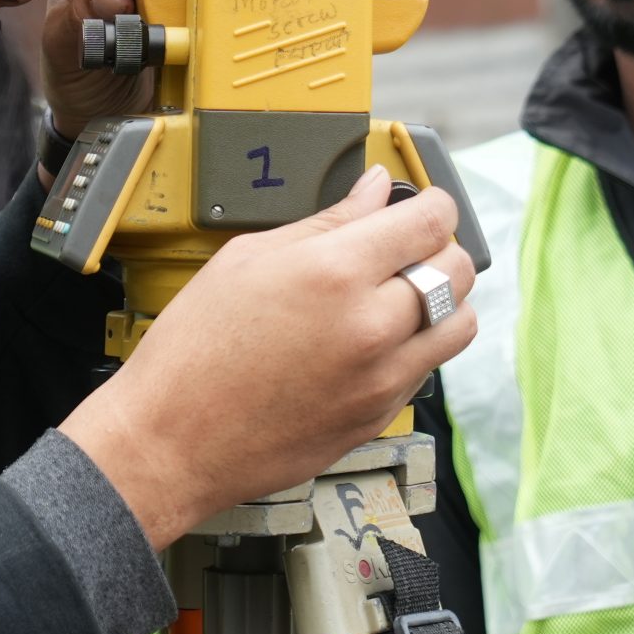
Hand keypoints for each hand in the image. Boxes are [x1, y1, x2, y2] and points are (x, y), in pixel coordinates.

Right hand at [61, 168, 477, 548]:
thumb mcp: (246, 259)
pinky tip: (372, 340)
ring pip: (460, 323)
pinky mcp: (379, 415)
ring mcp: (381, 377)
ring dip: (443, 301)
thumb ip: (324, 221)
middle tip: (405, 247)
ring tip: (401, 296)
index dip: (433, 202)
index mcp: (335, 272)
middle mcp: (372, 325)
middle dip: (438, 247)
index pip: (431, 221)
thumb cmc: (193, 351)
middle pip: (457, 269)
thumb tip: (372, 191)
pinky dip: (416, 346)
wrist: (173, 441)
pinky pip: (429, 368)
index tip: (423, 203)